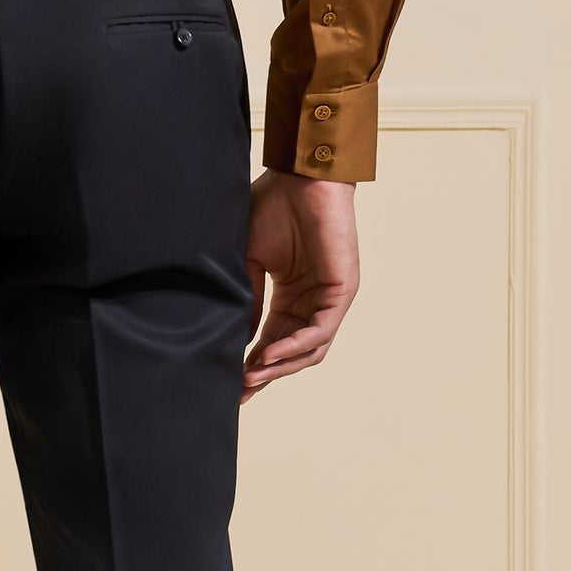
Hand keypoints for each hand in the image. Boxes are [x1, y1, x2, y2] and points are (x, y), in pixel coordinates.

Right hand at [241, 169, 360, 399]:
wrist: (298, 178)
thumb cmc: (273, 207)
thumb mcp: (250, 261)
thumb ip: (249, 300)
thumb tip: (237, 340)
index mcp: (290, 295)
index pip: (272, 340)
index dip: (252, 363)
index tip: (228, 383)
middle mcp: (311, 301)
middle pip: (290, 352)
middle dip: (264, 374)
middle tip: (238, 393)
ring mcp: (329, 299)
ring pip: (308, 350)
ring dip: (279, 368)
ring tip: (250, 377)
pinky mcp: (342, 291)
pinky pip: (319, 332)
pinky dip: (294, 346)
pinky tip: (268, 355)